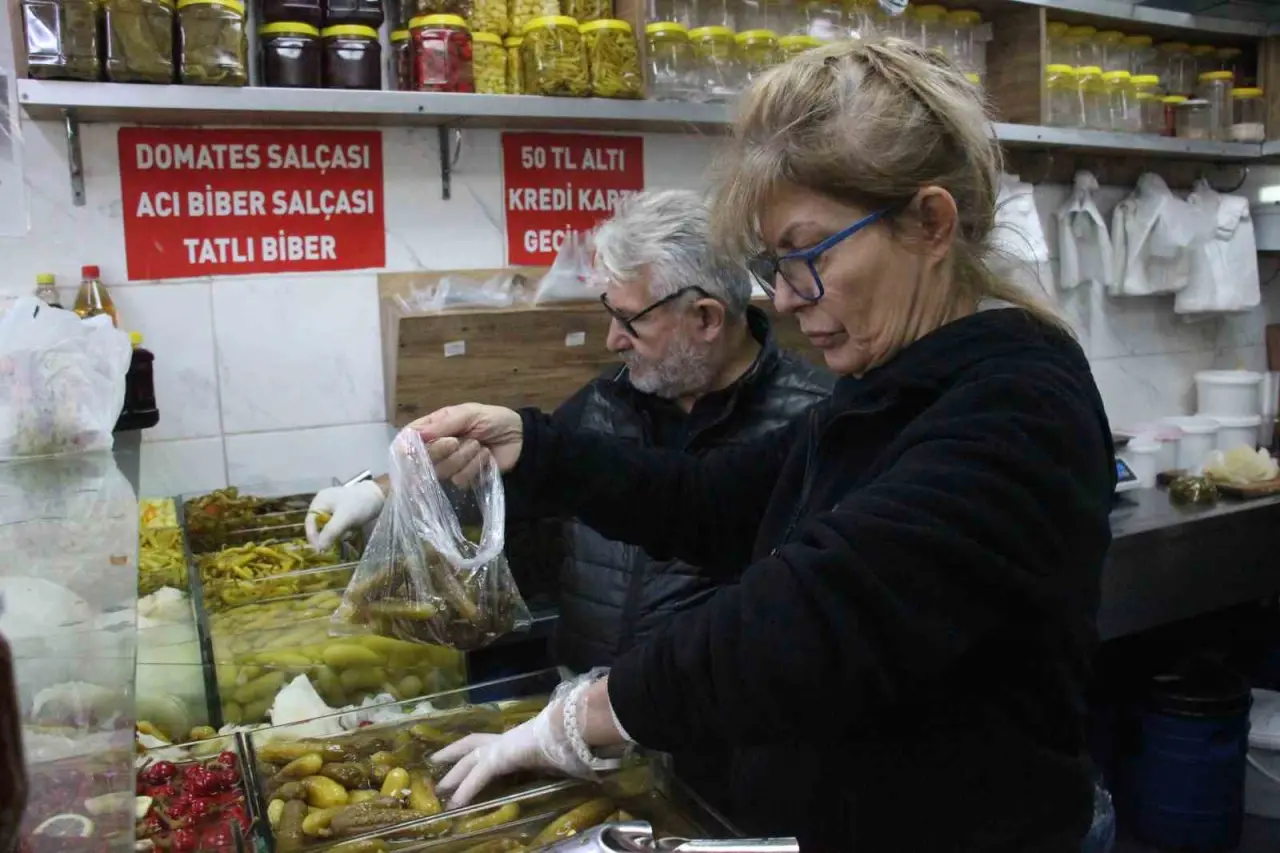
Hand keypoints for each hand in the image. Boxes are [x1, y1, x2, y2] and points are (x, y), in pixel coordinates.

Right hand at [304, 481, 384, 551]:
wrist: (380, 496)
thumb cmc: (360, 504)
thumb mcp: (344, 518)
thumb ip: (330, 532)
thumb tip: (319, 548)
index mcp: (319, 502)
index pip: (309, 522)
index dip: (313, 537)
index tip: (319, 550)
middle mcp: (324, 505)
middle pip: (320, 527)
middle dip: (331, 534)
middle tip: (341, 538)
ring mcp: (334, 509)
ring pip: (331, 529)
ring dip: (340, 533)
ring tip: (351, 530)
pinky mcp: (344, 514)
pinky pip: (340, 527)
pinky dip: (346, 530)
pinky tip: (355, 528)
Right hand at [409, 404, 523, 484]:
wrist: (520, 438)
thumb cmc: (493, 420)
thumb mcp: (469, 414)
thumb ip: (443, 424)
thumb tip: (415, 435)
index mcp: (435, 427)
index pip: (409, 438)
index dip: (408, 446)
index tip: (415, 448)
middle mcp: (438, 448)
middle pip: (422, 458)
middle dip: (442, 450)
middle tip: (458, 441)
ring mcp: (450, 465)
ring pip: (442, 470)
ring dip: (464, 457)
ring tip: (479, 446)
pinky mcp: (465, 479)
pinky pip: (460, 479)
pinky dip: (475, 467)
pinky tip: (485, 458)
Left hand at [431, 699, 589, 807]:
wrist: (566, 731)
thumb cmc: (563, 739)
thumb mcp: (549, 752)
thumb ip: (544, 758)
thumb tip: (554, 766)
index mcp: (513, 737)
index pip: (485, 740)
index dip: (467, 745)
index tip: (453, 751)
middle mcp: (503, 739)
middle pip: (471, 745)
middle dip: (452, 755)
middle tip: (434, 763)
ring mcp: (499, 746)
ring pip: (469, 761)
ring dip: (453, 776)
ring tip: (439, 791)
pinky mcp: (499, 758)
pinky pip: (479, 776)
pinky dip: (467, 789)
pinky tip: (457, 803)